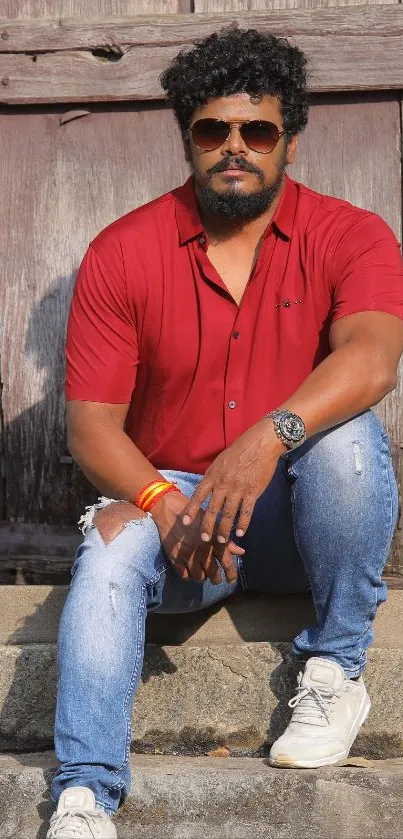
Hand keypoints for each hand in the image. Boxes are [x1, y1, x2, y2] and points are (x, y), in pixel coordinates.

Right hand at [152, 489, 244, 584]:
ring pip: (199, 577)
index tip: (231, 580)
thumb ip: (228, 541)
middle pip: (213, 574)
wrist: (172, 512)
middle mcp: (203, 553)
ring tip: (203, 574)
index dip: (231, 575)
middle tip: (217, 579)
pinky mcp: (176, 559)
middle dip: (216, 579)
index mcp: (215, 544)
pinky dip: (189, 576)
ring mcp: (189, 557)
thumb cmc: (197, 517)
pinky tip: (191, 571)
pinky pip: (185, 576)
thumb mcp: (215, 526)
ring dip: (203, 577)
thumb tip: (242, 552)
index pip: (227, 565)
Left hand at [181, 419, 285, 543]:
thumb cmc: (240, 450)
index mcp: (214, 475)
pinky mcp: (253, 492)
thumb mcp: (220, 461)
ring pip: (229, 514)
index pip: (199, 495)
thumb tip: (205, 491)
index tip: (185, 523)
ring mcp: (239, 489)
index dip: (192, 510)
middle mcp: (224, 483)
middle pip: (213, 509)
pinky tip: (240, 533)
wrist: (261, 443)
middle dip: (207, 526)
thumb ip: (213, 477)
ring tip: (222, 541)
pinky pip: (246, 512)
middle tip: (204, 539)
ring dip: (225, 529)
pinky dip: (243, 524)